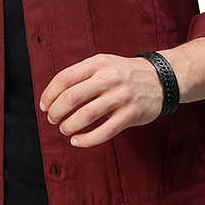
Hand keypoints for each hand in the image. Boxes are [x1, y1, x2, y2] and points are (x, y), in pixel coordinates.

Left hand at [38, 53, 163, 147]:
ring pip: (85, 116)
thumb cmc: (123, 72)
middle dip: (56, 112)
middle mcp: (108, 78)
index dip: (49, 94)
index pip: (64, 78)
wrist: (160, 78)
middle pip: (71, 97)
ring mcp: (120, 97)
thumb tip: (52, 95)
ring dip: (68, 126)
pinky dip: (86, 140)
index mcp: (98, 63)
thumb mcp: (103, 63)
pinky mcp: (130, 115)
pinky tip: (77, 141)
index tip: (44, 105)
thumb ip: (81, 75)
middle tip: (52, 119)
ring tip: (64, 129)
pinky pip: (104, 132)